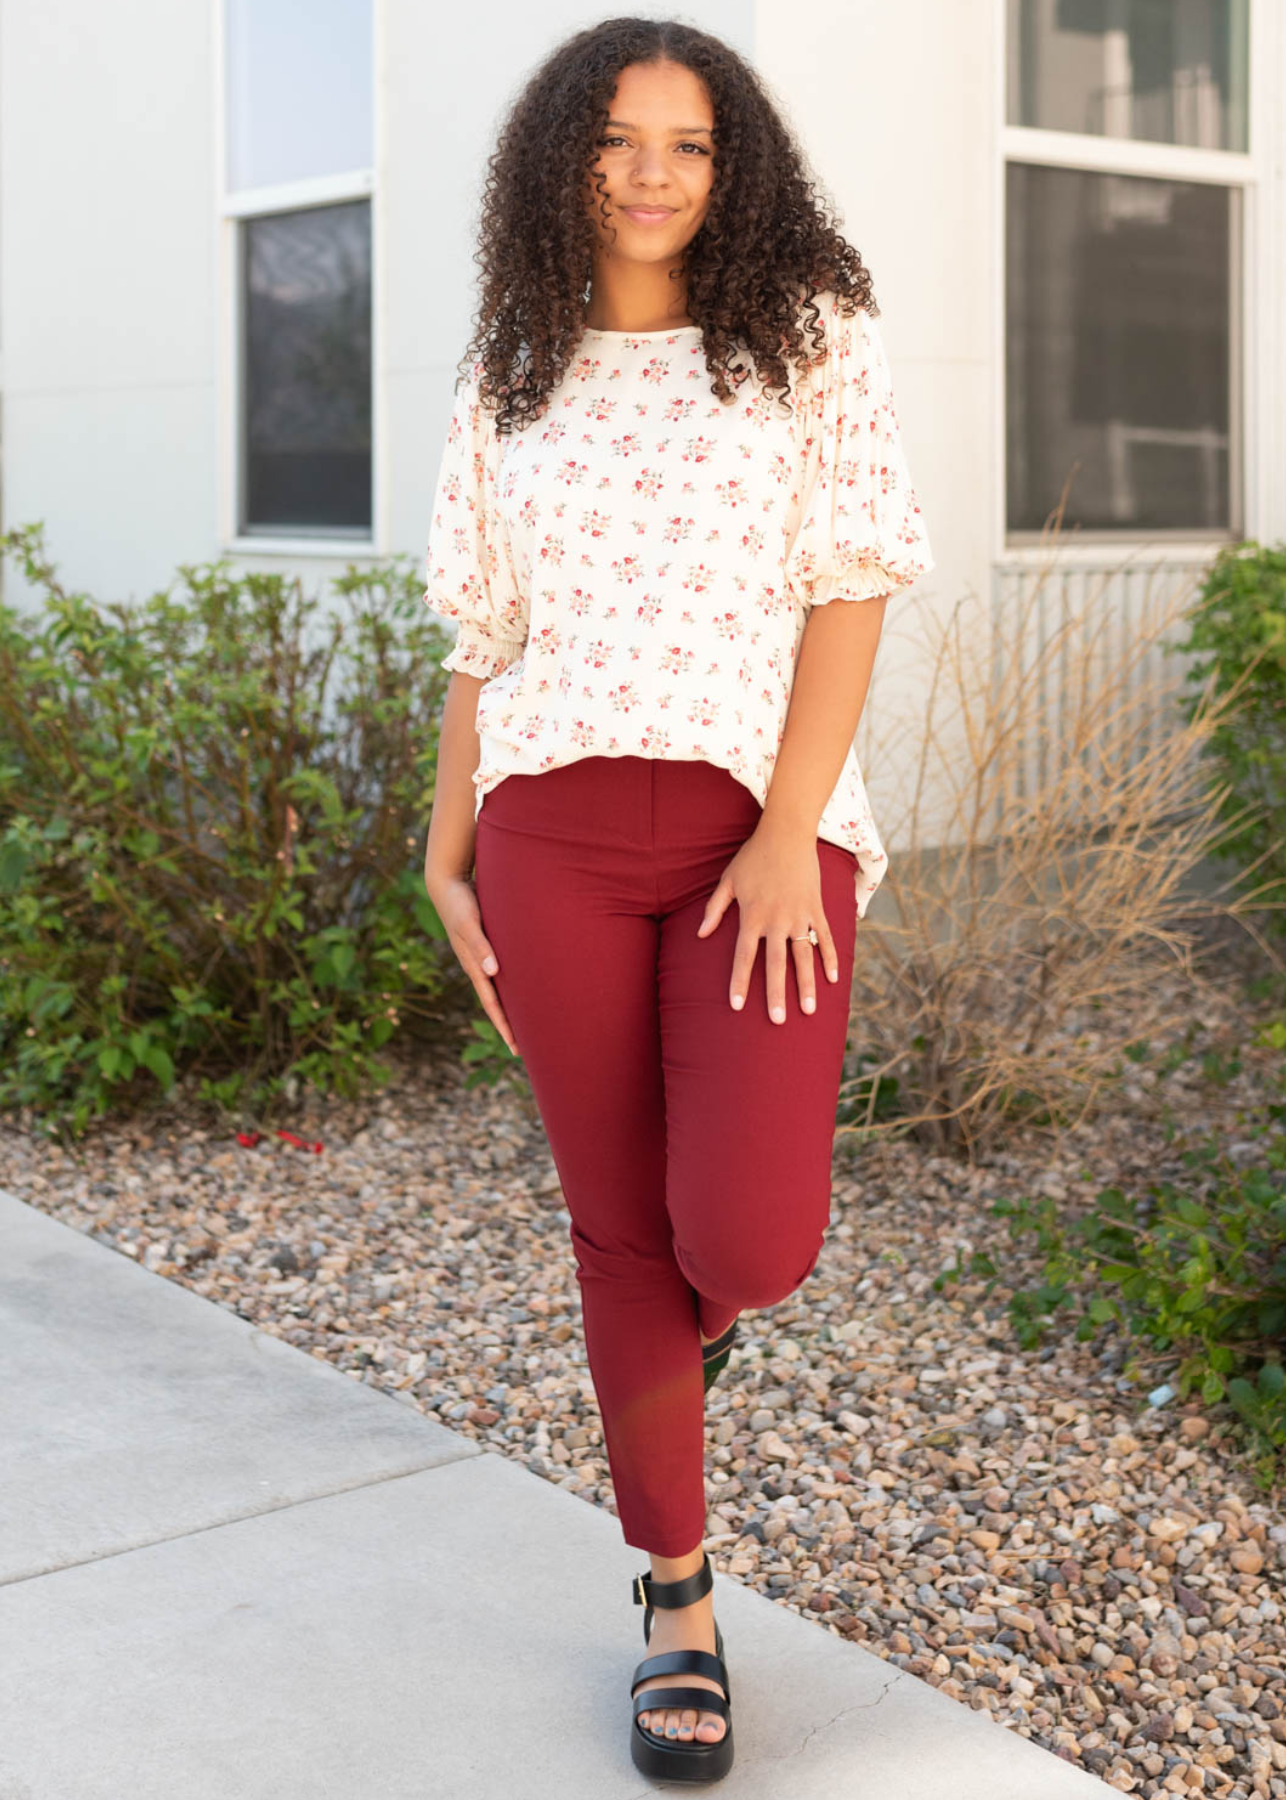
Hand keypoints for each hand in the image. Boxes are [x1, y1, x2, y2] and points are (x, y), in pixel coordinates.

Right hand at [427, 871, 518, 1055]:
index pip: (492, 1003)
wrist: (447, 883)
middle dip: (508, 1024)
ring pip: (499, 988)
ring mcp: (482, 956)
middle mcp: (478, 966)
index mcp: (474, 966)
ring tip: (527, 1022)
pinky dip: (510, 984)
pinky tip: (521, 986)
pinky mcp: (487, 944)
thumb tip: (491, 972)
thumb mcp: (469, 923)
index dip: (504, 1025)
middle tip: (524, 1047)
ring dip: (510, 1006)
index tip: (515, 1046)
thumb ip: (479, 945)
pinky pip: (501, 971)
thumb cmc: (459, 903)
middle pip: (496, 1002)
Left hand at [695, 817, 839, 1020]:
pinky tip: (833, 980)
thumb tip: (701, 934)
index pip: (744, 956)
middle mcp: (777, 920)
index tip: (737, 1006)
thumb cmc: (753, 857)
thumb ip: (715, 909)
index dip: (740, 982)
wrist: (787, 833)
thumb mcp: (728, 880)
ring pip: (804, 956)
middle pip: (776, 964)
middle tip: (777, 1021)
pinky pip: (826, 938)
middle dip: (776, 994)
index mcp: (752, 915)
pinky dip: (829, 958)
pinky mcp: (817, 908)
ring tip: (809, 1010)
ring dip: (807, 984)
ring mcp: (800, 915)